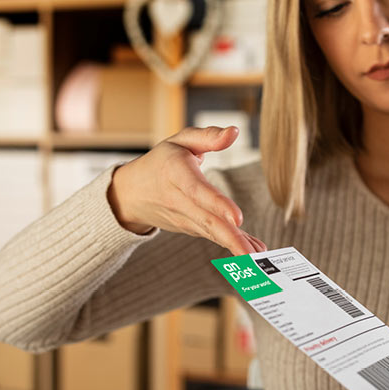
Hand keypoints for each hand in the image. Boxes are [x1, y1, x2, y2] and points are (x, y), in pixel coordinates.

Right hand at [108, 126, 266, 256]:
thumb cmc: (161, 162)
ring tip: (257, 258)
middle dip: (230, 238)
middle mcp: (178, 200)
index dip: (217, 205)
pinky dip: (230, 245)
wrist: (131, 193)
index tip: (237, 218)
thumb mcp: (181, 141)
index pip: (197, 191)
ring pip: (211, 233)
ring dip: (234, 246)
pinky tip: (250, 254)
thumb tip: (234, 132)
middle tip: (252, 254)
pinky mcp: (189, 228)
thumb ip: (208, 136)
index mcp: (176, 173)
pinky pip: (212, 236)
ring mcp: (183, 218)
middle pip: (206, 221)